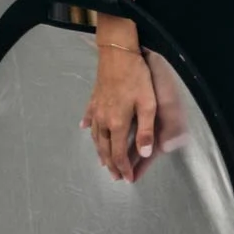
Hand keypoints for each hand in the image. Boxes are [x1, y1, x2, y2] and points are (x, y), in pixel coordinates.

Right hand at [80, 43, 156, 181]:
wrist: (117, 54)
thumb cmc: (136, 77)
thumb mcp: (148, 103)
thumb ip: (145, 130)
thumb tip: (145, 153)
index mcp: (117, 123)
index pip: (119, 153)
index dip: (124, 168)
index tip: (128, 179)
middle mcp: (103, 121)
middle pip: (105, 149)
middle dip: (111, 164)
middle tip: (115, 176)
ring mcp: (96, 110)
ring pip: (96, 137)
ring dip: (99, 151)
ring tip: (102, 161)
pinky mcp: (94, 99)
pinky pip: (89, 117)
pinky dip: (88, 127)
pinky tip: (85, 129)